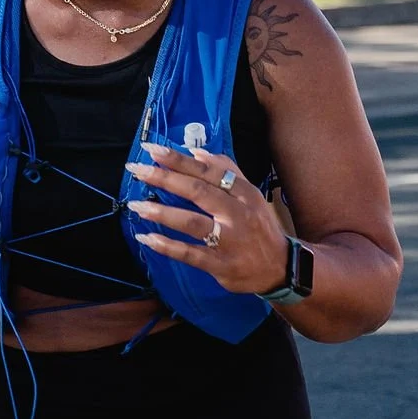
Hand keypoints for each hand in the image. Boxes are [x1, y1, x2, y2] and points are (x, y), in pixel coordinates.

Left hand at [125, 140, 292, 295]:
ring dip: (162, 213)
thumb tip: (198, 152)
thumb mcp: (251, 195)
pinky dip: (168, 246)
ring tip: (136, 206)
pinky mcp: (221, 265)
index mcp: (244, 193)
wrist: (281, 267)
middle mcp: (237, 214)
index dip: (179, 160)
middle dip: (165, 179)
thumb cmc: (260, 227)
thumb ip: (228, 171)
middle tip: (136, 170)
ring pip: (192, 223)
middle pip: (198, 192)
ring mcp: (229, 241)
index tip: (153, 150)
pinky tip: (147, 238)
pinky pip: (191, 254)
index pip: (208, 171)